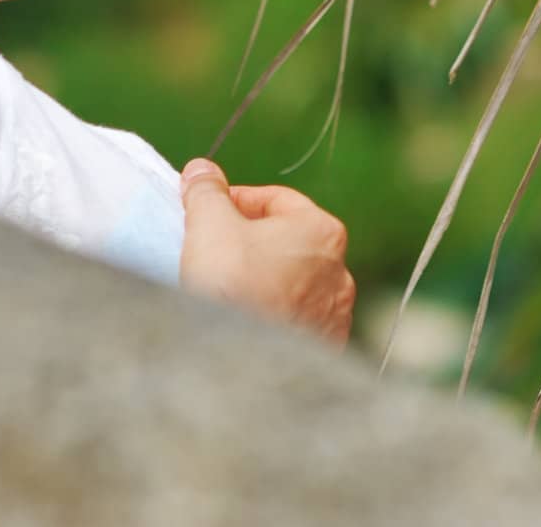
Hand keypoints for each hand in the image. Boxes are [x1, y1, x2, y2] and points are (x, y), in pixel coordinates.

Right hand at [177, 157, 356, 346]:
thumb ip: (206, 191)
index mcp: (322, 231)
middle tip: (212, 251)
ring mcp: (335, 317)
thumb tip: (202, 170)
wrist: (242, 370)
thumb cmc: (232, 286)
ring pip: (289, 284)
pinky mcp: (323, 353)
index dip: (235, 202)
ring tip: (224, 291)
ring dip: (261, 281)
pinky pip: (292, 321)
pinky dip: (270, 317)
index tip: (206, 215)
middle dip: (248, 243)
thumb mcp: (209, 224)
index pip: (274, 200)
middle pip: (284, 242)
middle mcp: (339, 272)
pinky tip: (242, 322)